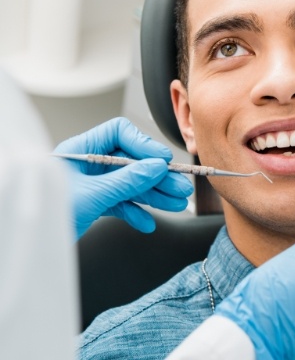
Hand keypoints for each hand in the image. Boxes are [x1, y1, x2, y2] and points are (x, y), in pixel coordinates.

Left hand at [54, 117, 193, 239]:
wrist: (29, 246)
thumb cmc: (46, 215)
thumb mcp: (92, 195)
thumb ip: (126, 181)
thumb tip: (156, 167)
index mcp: (81, 150)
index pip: (120, 134)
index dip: (144, 144)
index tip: (162, 160)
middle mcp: (88, 164)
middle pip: (131, 162)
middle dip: (156, 176)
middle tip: (179, 186)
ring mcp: (93, 184)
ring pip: (130, 184)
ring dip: (153, 195)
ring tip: (174, 203)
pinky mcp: (94, 203)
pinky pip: (121, 203)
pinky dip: (135, 212)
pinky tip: (146, 222)